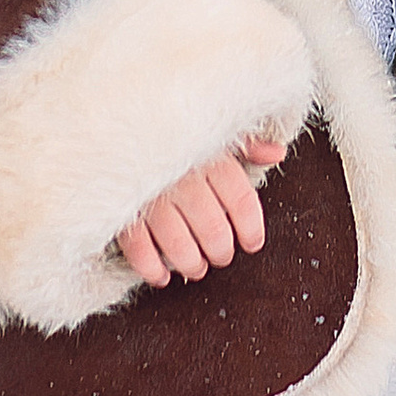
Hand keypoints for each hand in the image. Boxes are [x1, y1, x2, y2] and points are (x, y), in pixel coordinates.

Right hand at [116, 136, 287, 286]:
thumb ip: (246, 143)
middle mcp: (184, 177)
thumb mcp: (212, 129)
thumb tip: (277, 153)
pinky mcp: (123, 210)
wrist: (118, 120)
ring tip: (196, 267)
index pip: (241, 200)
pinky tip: (161, 275)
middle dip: (221, 251)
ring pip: (179, 244)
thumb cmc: (174, 129)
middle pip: (213, 228)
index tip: (253, 243)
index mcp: (211, 156)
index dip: (251, 228)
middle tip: (221, 256)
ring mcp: (151, 195)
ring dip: (191, 263)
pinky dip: (152, 268)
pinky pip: (139, 249)